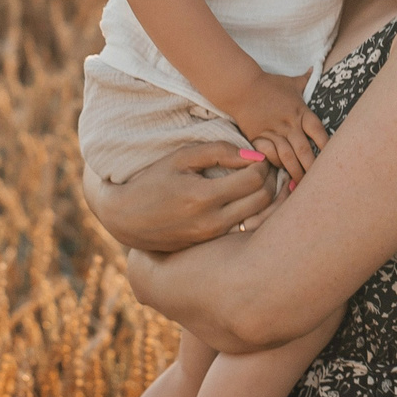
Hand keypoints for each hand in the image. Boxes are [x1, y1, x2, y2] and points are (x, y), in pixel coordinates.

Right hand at [80, 141, 273, 251]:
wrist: (125, 218)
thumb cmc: (152, 181)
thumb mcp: (180, 158)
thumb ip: (218, 151)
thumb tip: (253, 155)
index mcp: (203, 197)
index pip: (254, 179)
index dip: (264, 164)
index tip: (260, 155)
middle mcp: (211, 222)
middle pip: (262, 200)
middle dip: (271, 180)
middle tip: (266, 168)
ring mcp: (212, 237)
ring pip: (259, 218)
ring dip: (266, 198)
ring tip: (260, 182)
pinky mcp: (211, 245)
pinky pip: (245, 229)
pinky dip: (254, 214)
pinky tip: (249, 200)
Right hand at [238, 71, 333, 181]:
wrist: (241, 86)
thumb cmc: (269, 85)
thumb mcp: (291, 83)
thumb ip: (306, 79)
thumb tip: (315, 67)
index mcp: (301, 111)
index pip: (319, 132)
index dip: (328, 147)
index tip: (334, 160)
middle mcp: (289, 123)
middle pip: (304, 149)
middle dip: (312, 168)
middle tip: (319, 182)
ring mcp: (273, 131)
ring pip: (287, 156)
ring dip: (295, 172)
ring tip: (302, 185)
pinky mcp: (258, 138)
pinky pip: (269, 155)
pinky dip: (275, 165)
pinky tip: (281, 173)